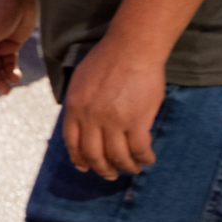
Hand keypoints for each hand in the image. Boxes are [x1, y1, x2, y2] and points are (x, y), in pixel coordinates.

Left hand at [59, 33, 165, 178]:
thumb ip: (79, 102)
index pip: (73, 142)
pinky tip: (148, 158)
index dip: (79, 159)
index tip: (85, 167)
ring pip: (118, 157)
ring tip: (133, 168)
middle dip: (103, 169)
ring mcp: (114, 121)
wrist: (133, 46)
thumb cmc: (109, 58)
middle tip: (111, 174)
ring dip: (126, 167)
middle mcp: (92, 117)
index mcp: (75, 107)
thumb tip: (79, 121)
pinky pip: (139, 149)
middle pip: (94, 155)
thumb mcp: (81, 80)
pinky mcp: (137, 120)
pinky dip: (144, 158)